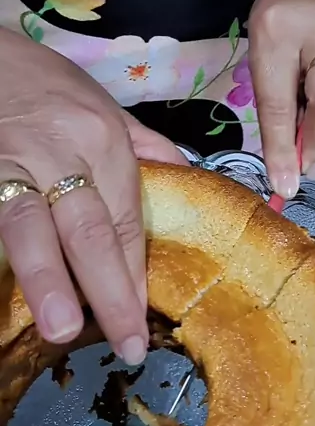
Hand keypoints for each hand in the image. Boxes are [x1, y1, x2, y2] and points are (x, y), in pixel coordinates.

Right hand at [0, 30, 187, 363]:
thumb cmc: (47, 82)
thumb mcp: (104, 106)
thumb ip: (144, 147)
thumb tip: (186, 178)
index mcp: (101, 138)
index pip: (124, 218)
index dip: (133, 273)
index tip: (141, 319)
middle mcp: (61, 151)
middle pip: (88, 229)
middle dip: (108, 291)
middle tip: (125, 343)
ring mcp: (12, 162)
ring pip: (31, 226)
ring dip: (49, 280)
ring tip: (62, 327)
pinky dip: (2, 256)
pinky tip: (11, 293)